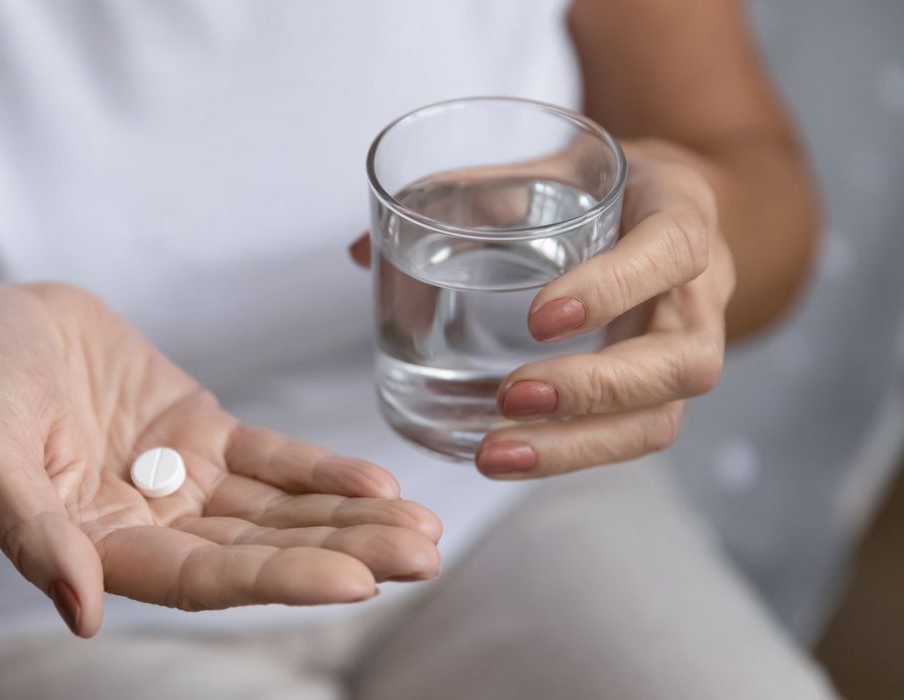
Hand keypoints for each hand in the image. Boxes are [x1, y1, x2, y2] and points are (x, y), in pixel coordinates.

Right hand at [0, 284, 440, 636]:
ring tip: (423, 529)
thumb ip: (29, 529)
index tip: (355, 582)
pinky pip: (268, 458)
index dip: (276, 580)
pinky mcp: (198, 432)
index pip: (200, 578)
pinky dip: (320, 470)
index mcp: (97, 547)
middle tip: (422, 557)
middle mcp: (149, 525)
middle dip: (341, 554)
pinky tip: (378, 482)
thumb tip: (78, 612)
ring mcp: (179, 480)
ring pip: (276, 510)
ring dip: (348, 519)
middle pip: (258, 552)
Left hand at [350, 140, 735, 477]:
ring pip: (659, 418)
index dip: (612, 289)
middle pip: (679, 362)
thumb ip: (466, 196)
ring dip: (576, 445)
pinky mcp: (660, 392)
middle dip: (593, 390)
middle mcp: (701, 291)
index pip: (671, 251)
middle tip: (511, 398)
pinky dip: (569, 455)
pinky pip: (631, 437)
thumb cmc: (603, 186)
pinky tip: (506, 460)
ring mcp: (687, 349)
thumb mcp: (549, 166)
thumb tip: (361, 251)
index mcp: (680, 213)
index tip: (539, 319)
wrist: (672, 208)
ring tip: (494, 455)